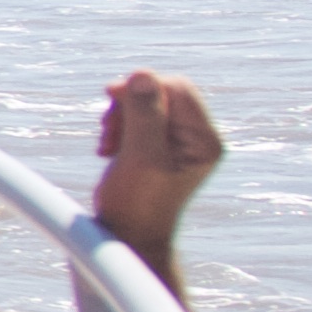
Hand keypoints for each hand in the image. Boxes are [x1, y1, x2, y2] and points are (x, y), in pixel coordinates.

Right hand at [91, 70, 222, 275]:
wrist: (128, 236)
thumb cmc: (136, 204)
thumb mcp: (140, 158)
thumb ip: (145, 116)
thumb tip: (142, 74)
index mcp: (205, 140)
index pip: (177, 88)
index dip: (143, 88)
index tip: (110, 99)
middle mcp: (198, 138)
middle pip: (161, 93)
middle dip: (129, 105)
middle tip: (107, 129)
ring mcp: (179, 143)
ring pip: (146, 104)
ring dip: (120, 117)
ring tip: (107, 144)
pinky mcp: (159, 146)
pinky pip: (138, 118)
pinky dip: (119, 127)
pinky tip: (109, 148)